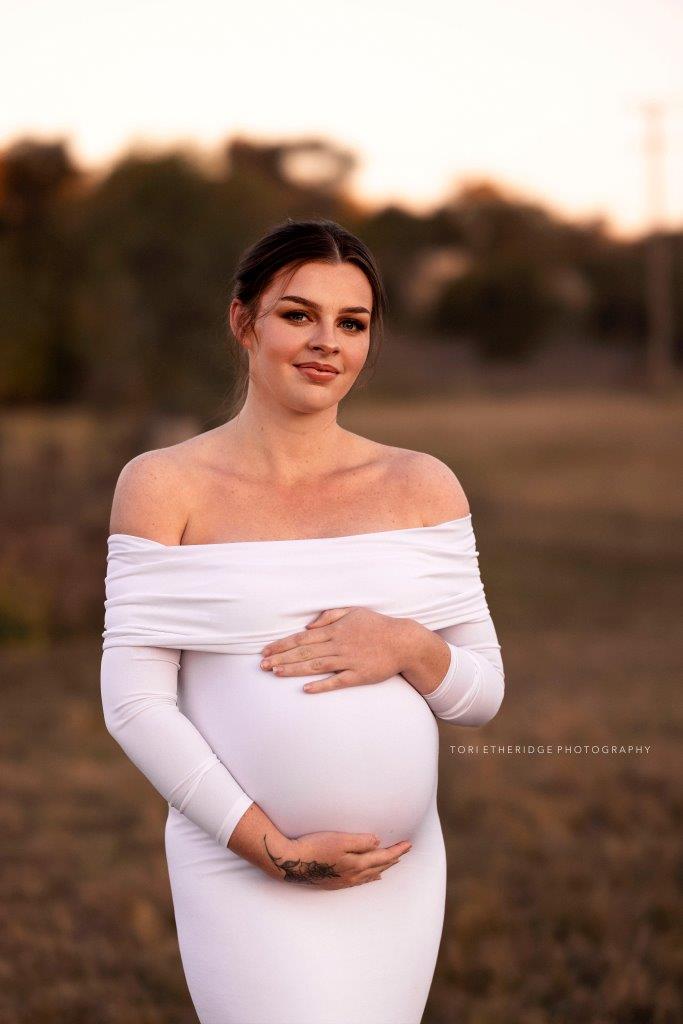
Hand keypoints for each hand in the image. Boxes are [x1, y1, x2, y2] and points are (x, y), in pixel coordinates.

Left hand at [259, 607, 412, 693]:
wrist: (403, 642)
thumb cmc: (377, 626)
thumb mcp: (353, 612)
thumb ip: (329, 616)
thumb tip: (308, 626)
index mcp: (335, 630)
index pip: (302, 638)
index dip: (282, 645)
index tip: (266, 651)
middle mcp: (338, 644)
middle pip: (304, 652)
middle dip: (281, 658)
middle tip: (262, 665)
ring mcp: (348, 660)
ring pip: (316, 665)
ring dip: (294, 670)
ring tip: (275, 673)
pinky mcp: (359, 675)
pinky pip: (337, 681)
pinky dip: (321, 685)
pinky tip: (306, 689)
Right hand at [266, 830, 412, 889]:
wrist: (291, 863)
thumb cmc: (314, 847)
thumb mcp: (339, 839)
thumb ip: (361, 841)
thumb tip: (378, 842)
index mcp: (357, 864)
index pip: (383, 857)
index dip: (397, 850)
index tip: (409, 844)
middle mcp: (353, 875)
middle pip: (379, 866)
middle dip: (394, 858)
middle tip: (406, 851)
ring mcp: (344, 881)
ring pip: (371, 875)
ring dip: (384, 868)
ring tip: (393, 863)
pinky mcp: (335, 882)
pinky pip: (360, 881)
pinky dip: (370, 877)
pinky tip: (371, 876)